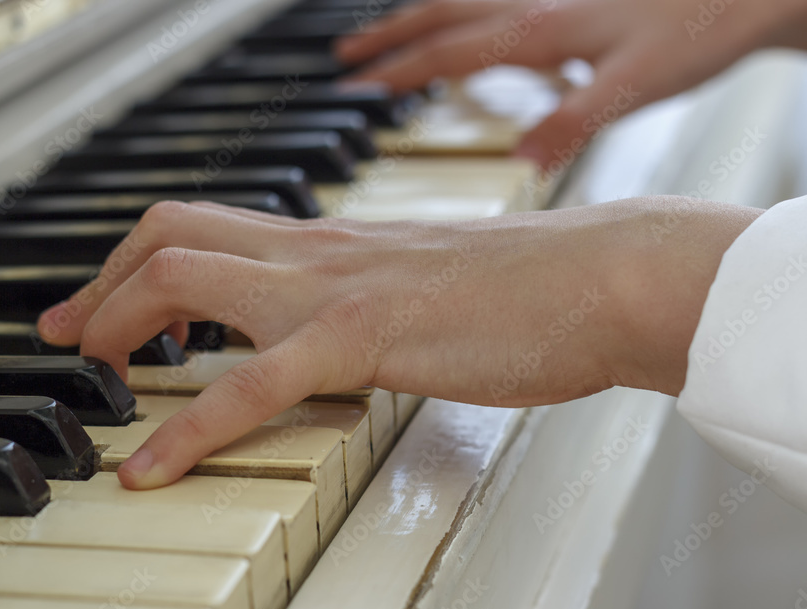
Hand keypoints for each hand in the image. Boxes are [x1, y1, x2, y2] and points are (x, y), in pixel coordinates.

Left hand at [36, 197, 761, 488]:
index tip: (106, 303)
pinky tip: (151, 468)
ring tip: (93, 375)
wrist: (602, 277)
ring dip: (117, 323)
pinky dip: (187, 426)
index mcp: (335, 243)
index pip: (212, 224)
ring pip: (186, 275)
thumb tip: (347, 331)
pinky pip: (250, 380)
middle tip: (69, 335)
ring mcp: (335, 289)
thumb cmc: (531, 287)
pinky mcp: (362, 337)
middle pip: (171, 232)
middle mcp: (320, 252)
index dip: (139, 259)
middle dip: (102, 281)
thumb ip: (376, 299)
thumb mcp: (428, 284)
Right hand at [336, 0, 806, 164]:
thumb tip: (521, 160)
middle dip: (387, 36)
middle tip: (344, 55)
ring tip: (384, 36)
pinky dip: (458, 16)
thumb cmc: (696, 32)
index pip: (447, 50)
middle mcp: (534, 9)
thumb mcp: (631, 88)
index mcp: (538, 31)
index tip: (355, 86)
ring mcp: (547, 1)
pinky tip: (463, 33)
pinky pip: (491, 4)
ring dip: (416, 19)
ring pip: (462, 3)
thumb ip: (570, 122)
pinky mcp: (565, 4)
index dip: (398, 70)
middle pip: (440, 15)